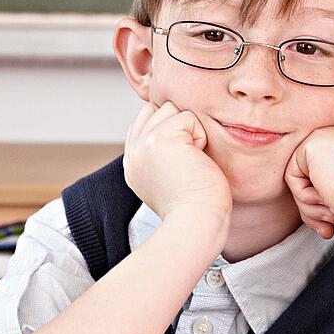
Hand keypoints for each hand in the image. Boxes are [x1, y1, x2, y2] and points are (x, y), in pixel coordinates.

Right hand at [123, 101, 232, 222]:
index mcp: (133, 162)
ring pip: (171, 108)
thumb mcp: (166, 178)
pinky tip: (197, 160)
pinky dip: (200, 136)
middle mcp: (134, 152)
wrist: (197, 224)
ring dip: (189, 130)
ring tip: (192, 159)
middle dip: (178, 125)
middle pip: (157, 109)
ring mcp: (144, 144)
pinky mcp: (161, 139)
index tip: (182, 156)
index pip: (144, 121)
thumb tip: (172, 127)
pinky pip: (188, 117)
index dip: (167, 127)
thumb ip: (158, 153)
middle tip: (188, 159)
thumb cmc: (195, 205)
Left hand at [284, 127, 333, 235]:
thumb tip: (311, 195)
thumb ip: (328, 189)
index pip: (323, 177)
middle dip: (314, 206)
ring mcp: (327, 138)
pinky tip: (323, 198)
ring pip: (299, 177)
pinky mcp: (311, 142)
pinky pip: (291, 175)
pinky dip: (303, 195)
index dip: (322, 205)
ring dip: (309, 205)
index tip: (332, 224)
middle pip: (310, 176)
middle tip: (329, 222)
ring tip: (328, 215)